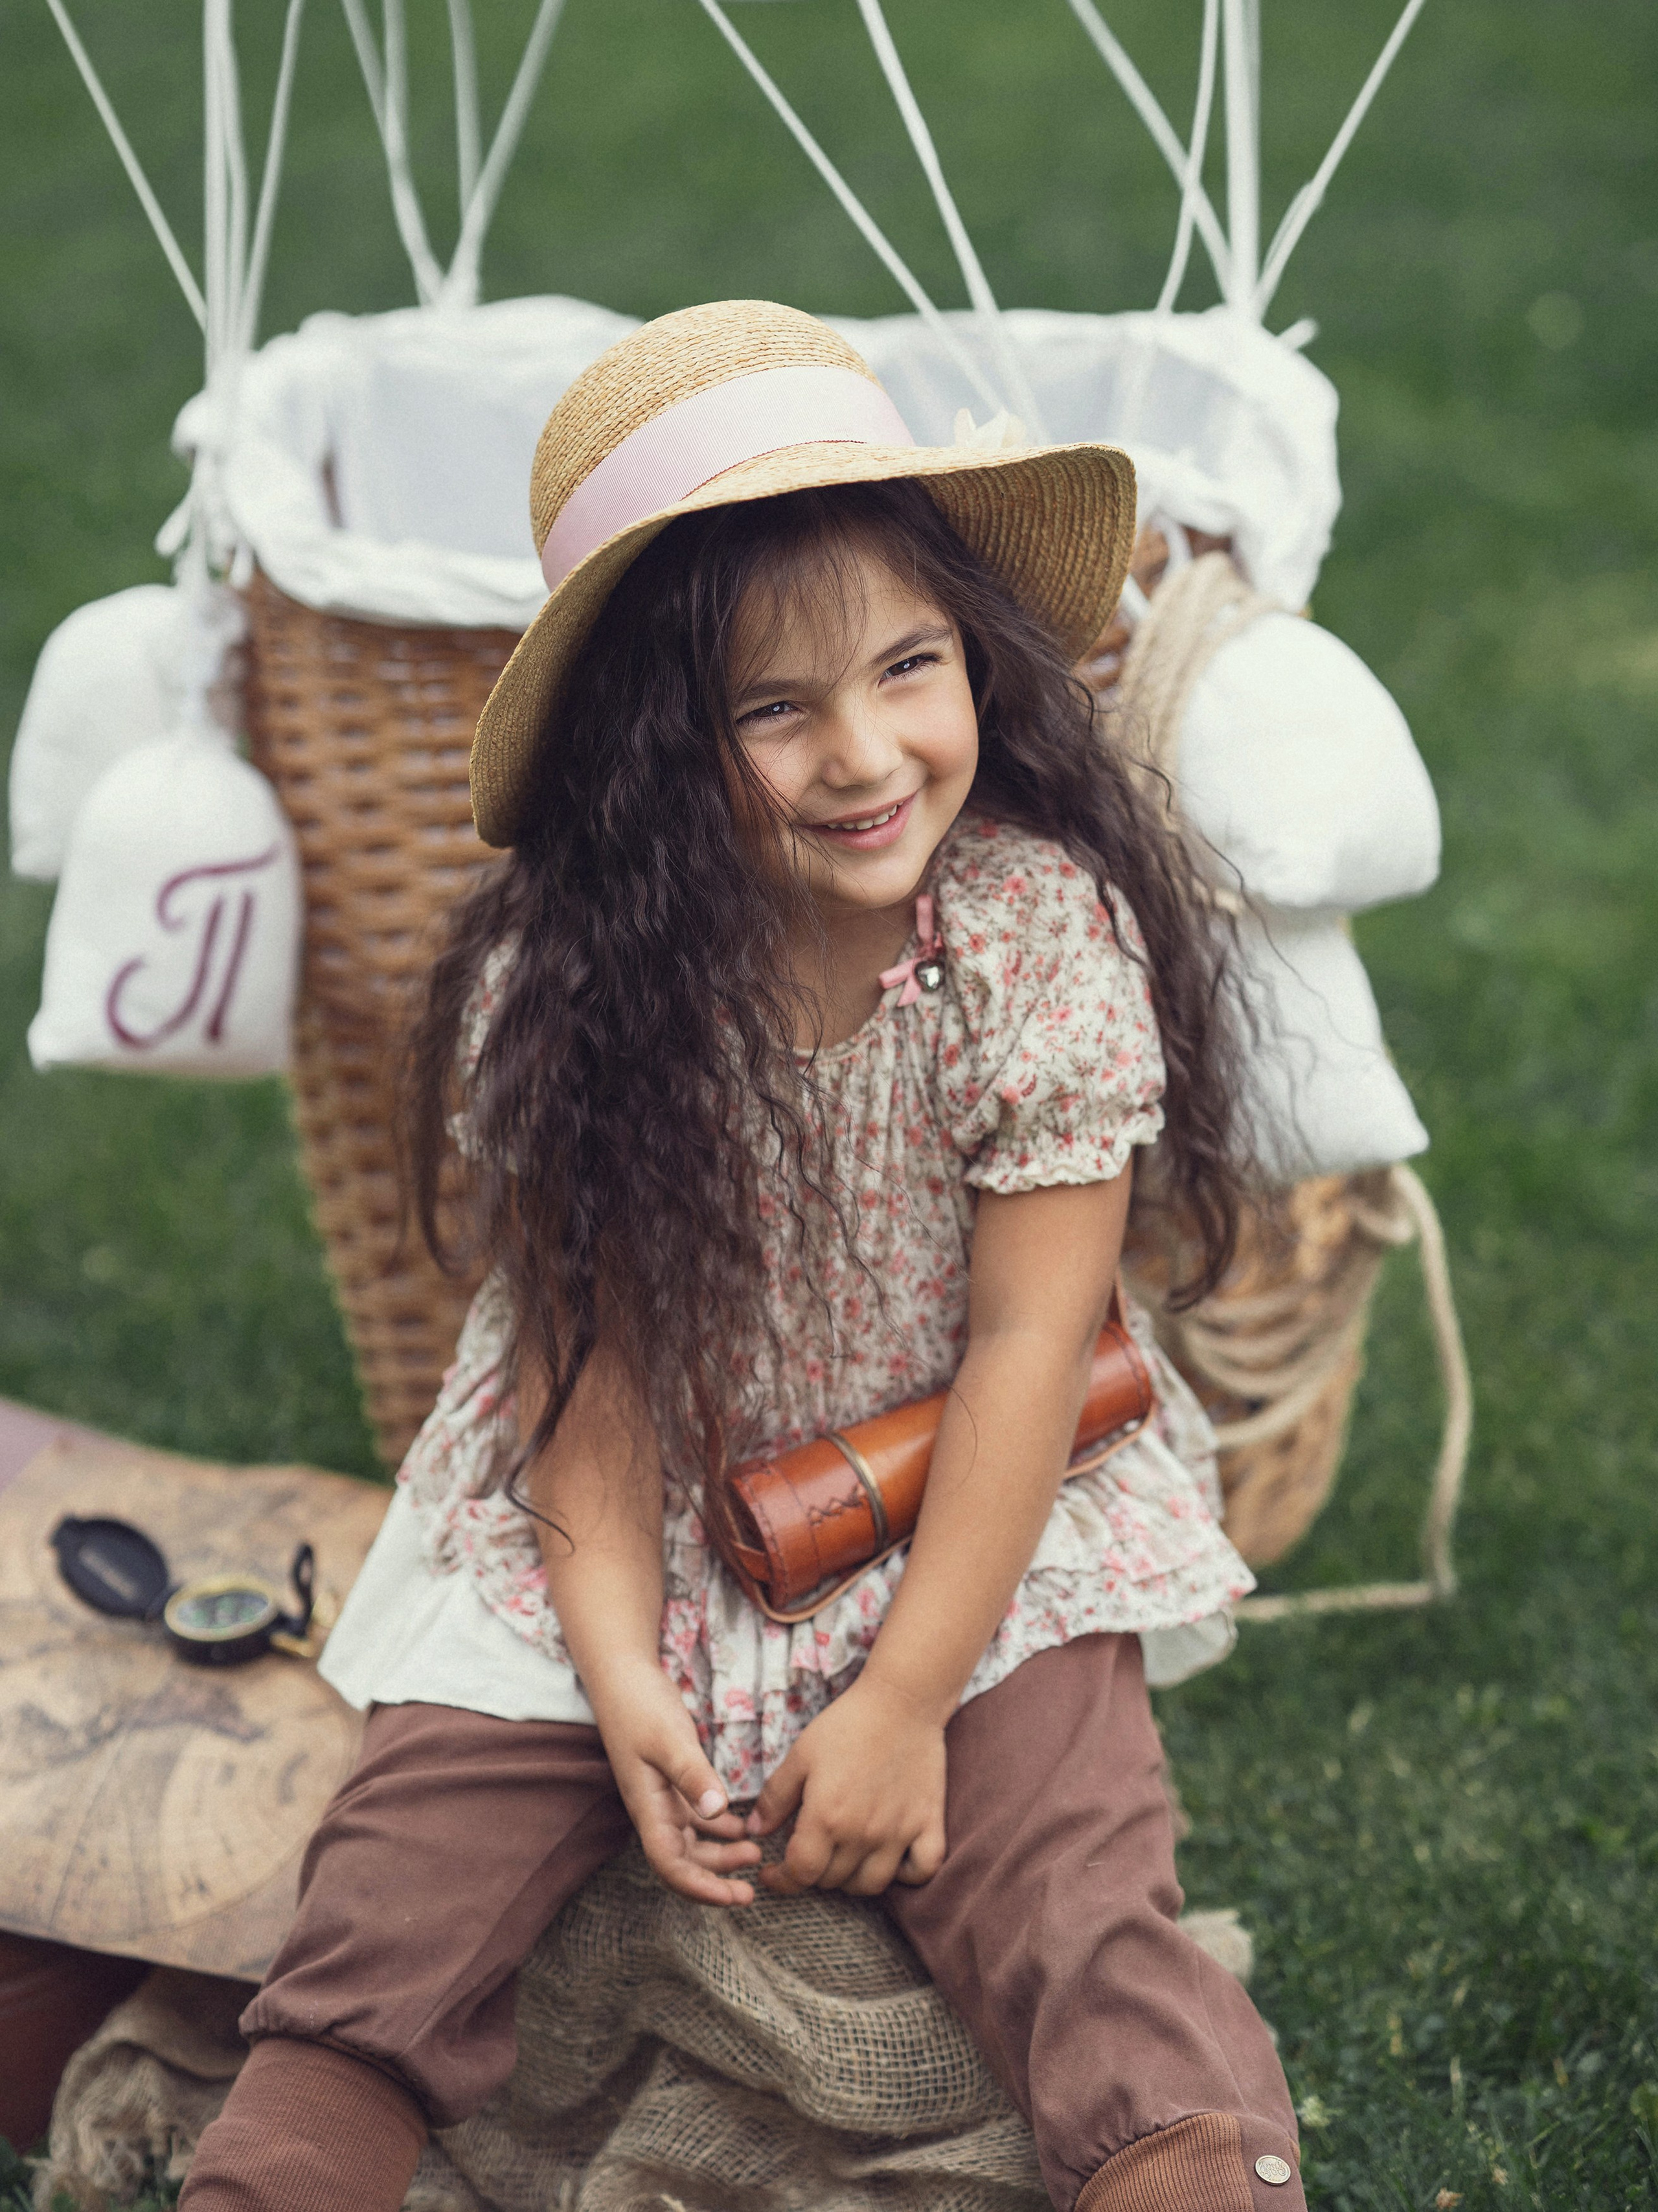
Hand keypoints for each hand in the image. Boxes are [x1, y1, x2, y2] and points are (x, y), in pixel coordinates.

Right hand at [587, 1657, 761, 1905]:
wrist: (622, 1676)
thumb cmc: (640, 1705)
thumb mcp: (668, 1738)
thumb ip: (692, 1774)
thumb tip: (717, 1811)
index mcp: (648, 1807)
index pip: (669, 1865)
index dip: (699, 1888)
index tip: (732, 1897)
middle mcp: (654, 1810)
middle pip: (682, 1862)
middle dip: (715, 1881)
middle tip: (751, 1891)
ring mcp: (663, 1797)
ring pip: (692, 1843)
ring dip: (721, 1855)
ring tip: (754, 1854)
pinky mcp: (673, 1782)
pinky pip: (697, 1818)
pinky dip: (720, 1828)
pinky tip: (743, 1827)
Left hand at [744, 1674, 947, 1896]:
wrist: (901, 1701)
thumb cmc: (847, 1724)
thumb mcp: (800, 1755)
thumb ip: (775, 1797)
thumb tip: (755, 1830)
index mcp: (827, 1818)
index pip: (800, 1873)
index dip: (781, 1880)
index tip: (773, 1874)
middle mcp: (863, 1834)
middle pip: (833, 1880)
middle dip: (813, 1872)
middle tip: (809, 1851)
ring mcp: (900, 1832)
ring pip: (872, 1885)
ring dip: (852, 1880)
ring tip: (843, 1859)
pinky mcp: (928, 1823)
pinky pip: (923, 1869)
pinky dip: (907, 1874)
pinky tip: (892, 1859)